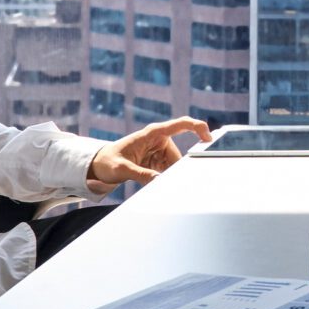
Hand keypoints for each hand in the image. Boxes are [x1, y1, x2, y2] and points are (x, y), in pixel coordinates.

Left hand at [90, 114, 211, 190]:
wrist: (99, 165)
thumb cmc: (108, 161)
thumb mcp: (121, 169)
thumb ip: (140, 174)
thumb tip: (158, 181)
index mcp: (152, 133)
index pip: (181, 125)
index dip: (198, 128)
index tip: (209, 139)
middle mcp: (159, 139)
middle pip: (180, 156)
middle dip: (177, 170)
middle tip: (164, 182)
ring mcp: (160, 151)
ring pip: (176, 166)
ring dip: (169, 176)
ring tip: (151, 183)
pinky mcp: (158, 161)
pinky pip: (169, 171)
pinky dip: (165, 178)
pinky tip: (153, 183)